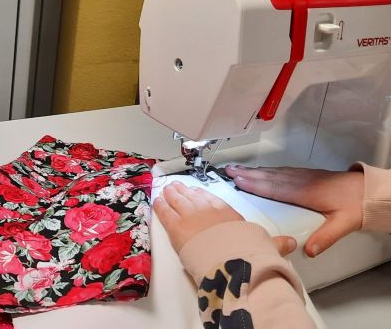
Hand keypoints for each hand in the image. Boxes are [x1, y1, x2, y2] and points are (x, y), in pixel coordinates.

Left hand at [153, 181, 296, 255]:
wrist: (232, 261)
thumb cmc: (246, 252)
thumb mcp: (264, 245)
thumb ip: (276, 243)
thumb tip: (292, 244)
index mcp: (226, 212)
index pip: (211, 199)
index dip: (202, 194)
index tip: (197, 192)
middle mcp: (207, 210)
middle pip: (192, 196)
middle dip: (183, 190)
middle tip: (176, 186)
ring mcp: (191, 216)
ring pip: (177, 200)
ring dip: (171, 193)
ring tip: (166, 189)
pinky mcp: (177, 227)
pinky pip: (165, 213)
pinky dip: (160, 206)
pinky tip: (157, 201)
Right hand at [225, 165, 363, 256]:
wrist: (367, 189)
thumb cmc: (354, 205)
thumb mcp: (344, 224)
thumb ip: (326, 237)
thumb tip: (309, 251)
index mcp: (306, 192)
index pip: (275, 188)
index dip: (256, 184)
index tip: (239, 180)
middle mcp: (300, 181)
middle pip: (269, 177)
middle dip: (248, 174)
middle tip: (229, 170)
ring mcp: (301, 176)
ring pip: (273, 172)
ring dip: (254, 170)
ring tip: (237, 168)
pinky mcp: (304, 175)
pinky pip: (280, 171)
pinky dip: (266, 170)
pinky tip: (260, 171)